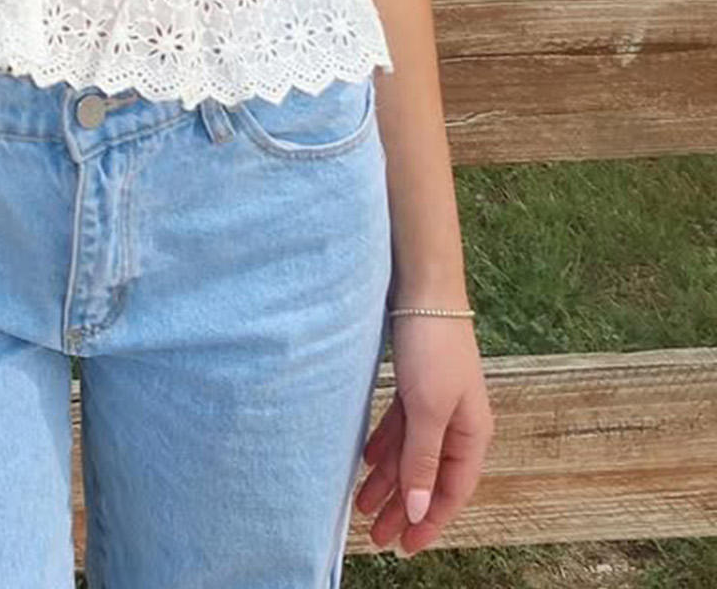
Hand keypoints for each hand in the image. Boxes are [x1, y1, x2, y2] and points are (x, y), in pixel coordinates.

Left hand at [353, 316, 494, 554]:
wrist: (422, 285)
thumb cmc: (432, 346)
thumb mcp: (427, 409)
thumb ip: (422, 461)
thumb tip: (420, 512)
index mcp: (472, 434)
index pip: (451, 492)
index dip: (430, 522)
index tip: (404, 547)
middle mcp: (456, 422)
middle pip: (428, 477)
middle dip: (403, 507)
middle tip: (375, 535)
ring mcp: (435, 402)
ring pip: (410, 453)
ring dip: (388, 480)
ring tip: (361, 506)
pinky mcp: (414, 384)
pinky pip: (399, 427)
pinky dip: (384, 447)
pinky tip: (366, 462)